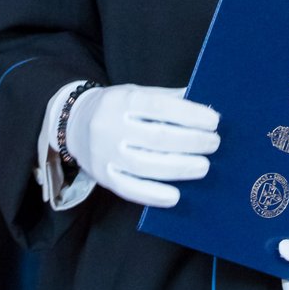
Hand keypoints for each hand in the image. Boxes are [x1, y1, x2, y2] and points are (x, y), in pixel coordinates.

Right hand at [64, 84, 219, 208]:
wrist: (73, 123)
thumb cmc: (117, 107)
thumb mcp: (138, 93)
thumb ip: (169, 99)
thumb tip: (206, 107)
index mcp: (122, 100)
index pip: (160, 107)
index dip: (189, 115)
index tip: (214, 121)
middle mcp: (110, 127)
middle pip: (156, 138)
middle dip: (191, 142)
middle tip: (214, 143)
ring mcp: (104, 154)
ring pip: (146, 166)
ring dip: (180, 168)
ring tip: (204, 166)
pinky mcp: (103, 177)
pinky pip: (129, 189)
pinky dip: (154, 195)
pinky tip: (175, 196)